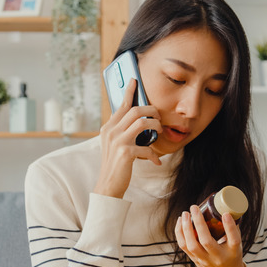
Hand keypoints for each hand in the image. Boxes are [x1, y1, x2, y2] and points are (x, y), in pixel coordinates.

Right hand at [93, 79, 161, 198]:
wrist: (108, 185)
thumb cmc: (115, 164)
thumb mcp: (113, 144)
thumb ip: (120, 130)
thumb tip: (133, 117)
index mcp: (108, 127)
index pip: (120, 105)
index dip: (129, 92)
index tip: (134, 80)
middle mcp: (111, 131)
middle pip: (135, 110)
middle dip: (152, 111)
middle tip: (158, 118)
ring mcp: (117, 141)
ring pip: (142, 122)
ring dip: (155, 126)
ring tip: (158, 132)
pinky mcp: (125, 153)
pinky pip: (146, 147)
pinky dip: (154, 154)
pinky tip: (156, 160)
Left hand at [175, 205, 245, 266]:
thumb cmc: (231, 255)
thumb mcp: (236, 244)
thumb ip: (232, 228)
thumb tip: (225, 207)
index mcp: (233, 252)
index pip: (233, 240)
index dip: (230, 227)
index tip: (225, 214)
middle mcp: (218, 257)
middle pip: (206, 241)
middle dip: (198, 223)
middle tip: (194, 208)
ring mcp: (204, 260)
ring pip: (191, 245)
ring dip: (185, 228)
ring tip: (185, 214)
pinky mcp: (194, 259)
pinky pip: (184, 246)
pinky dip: (179, 233)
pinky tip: (180, 221)